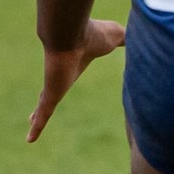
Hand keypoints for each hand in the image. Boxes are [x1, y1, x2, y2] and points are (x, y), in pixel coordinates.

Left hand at [28, 18, 124, 142]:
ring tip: (31, 135)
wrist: (72, 33)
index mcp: (75, 65)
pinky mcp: (51, 94)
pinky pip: (44, 114)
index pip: (67, 77)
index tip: (59, 85)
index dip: (62, 83)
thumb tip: (144, 33)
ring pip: (44, 107)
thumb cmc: (94, 34)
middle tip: (35, 114)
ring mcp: (54, 87)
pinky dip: (37, 127)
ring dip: (38, 119)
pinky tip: (29, 140)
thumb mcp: (116, 36)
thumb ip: (125, 38)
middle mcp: (61, 78)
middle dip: (45, 103)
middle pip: (50, 93)